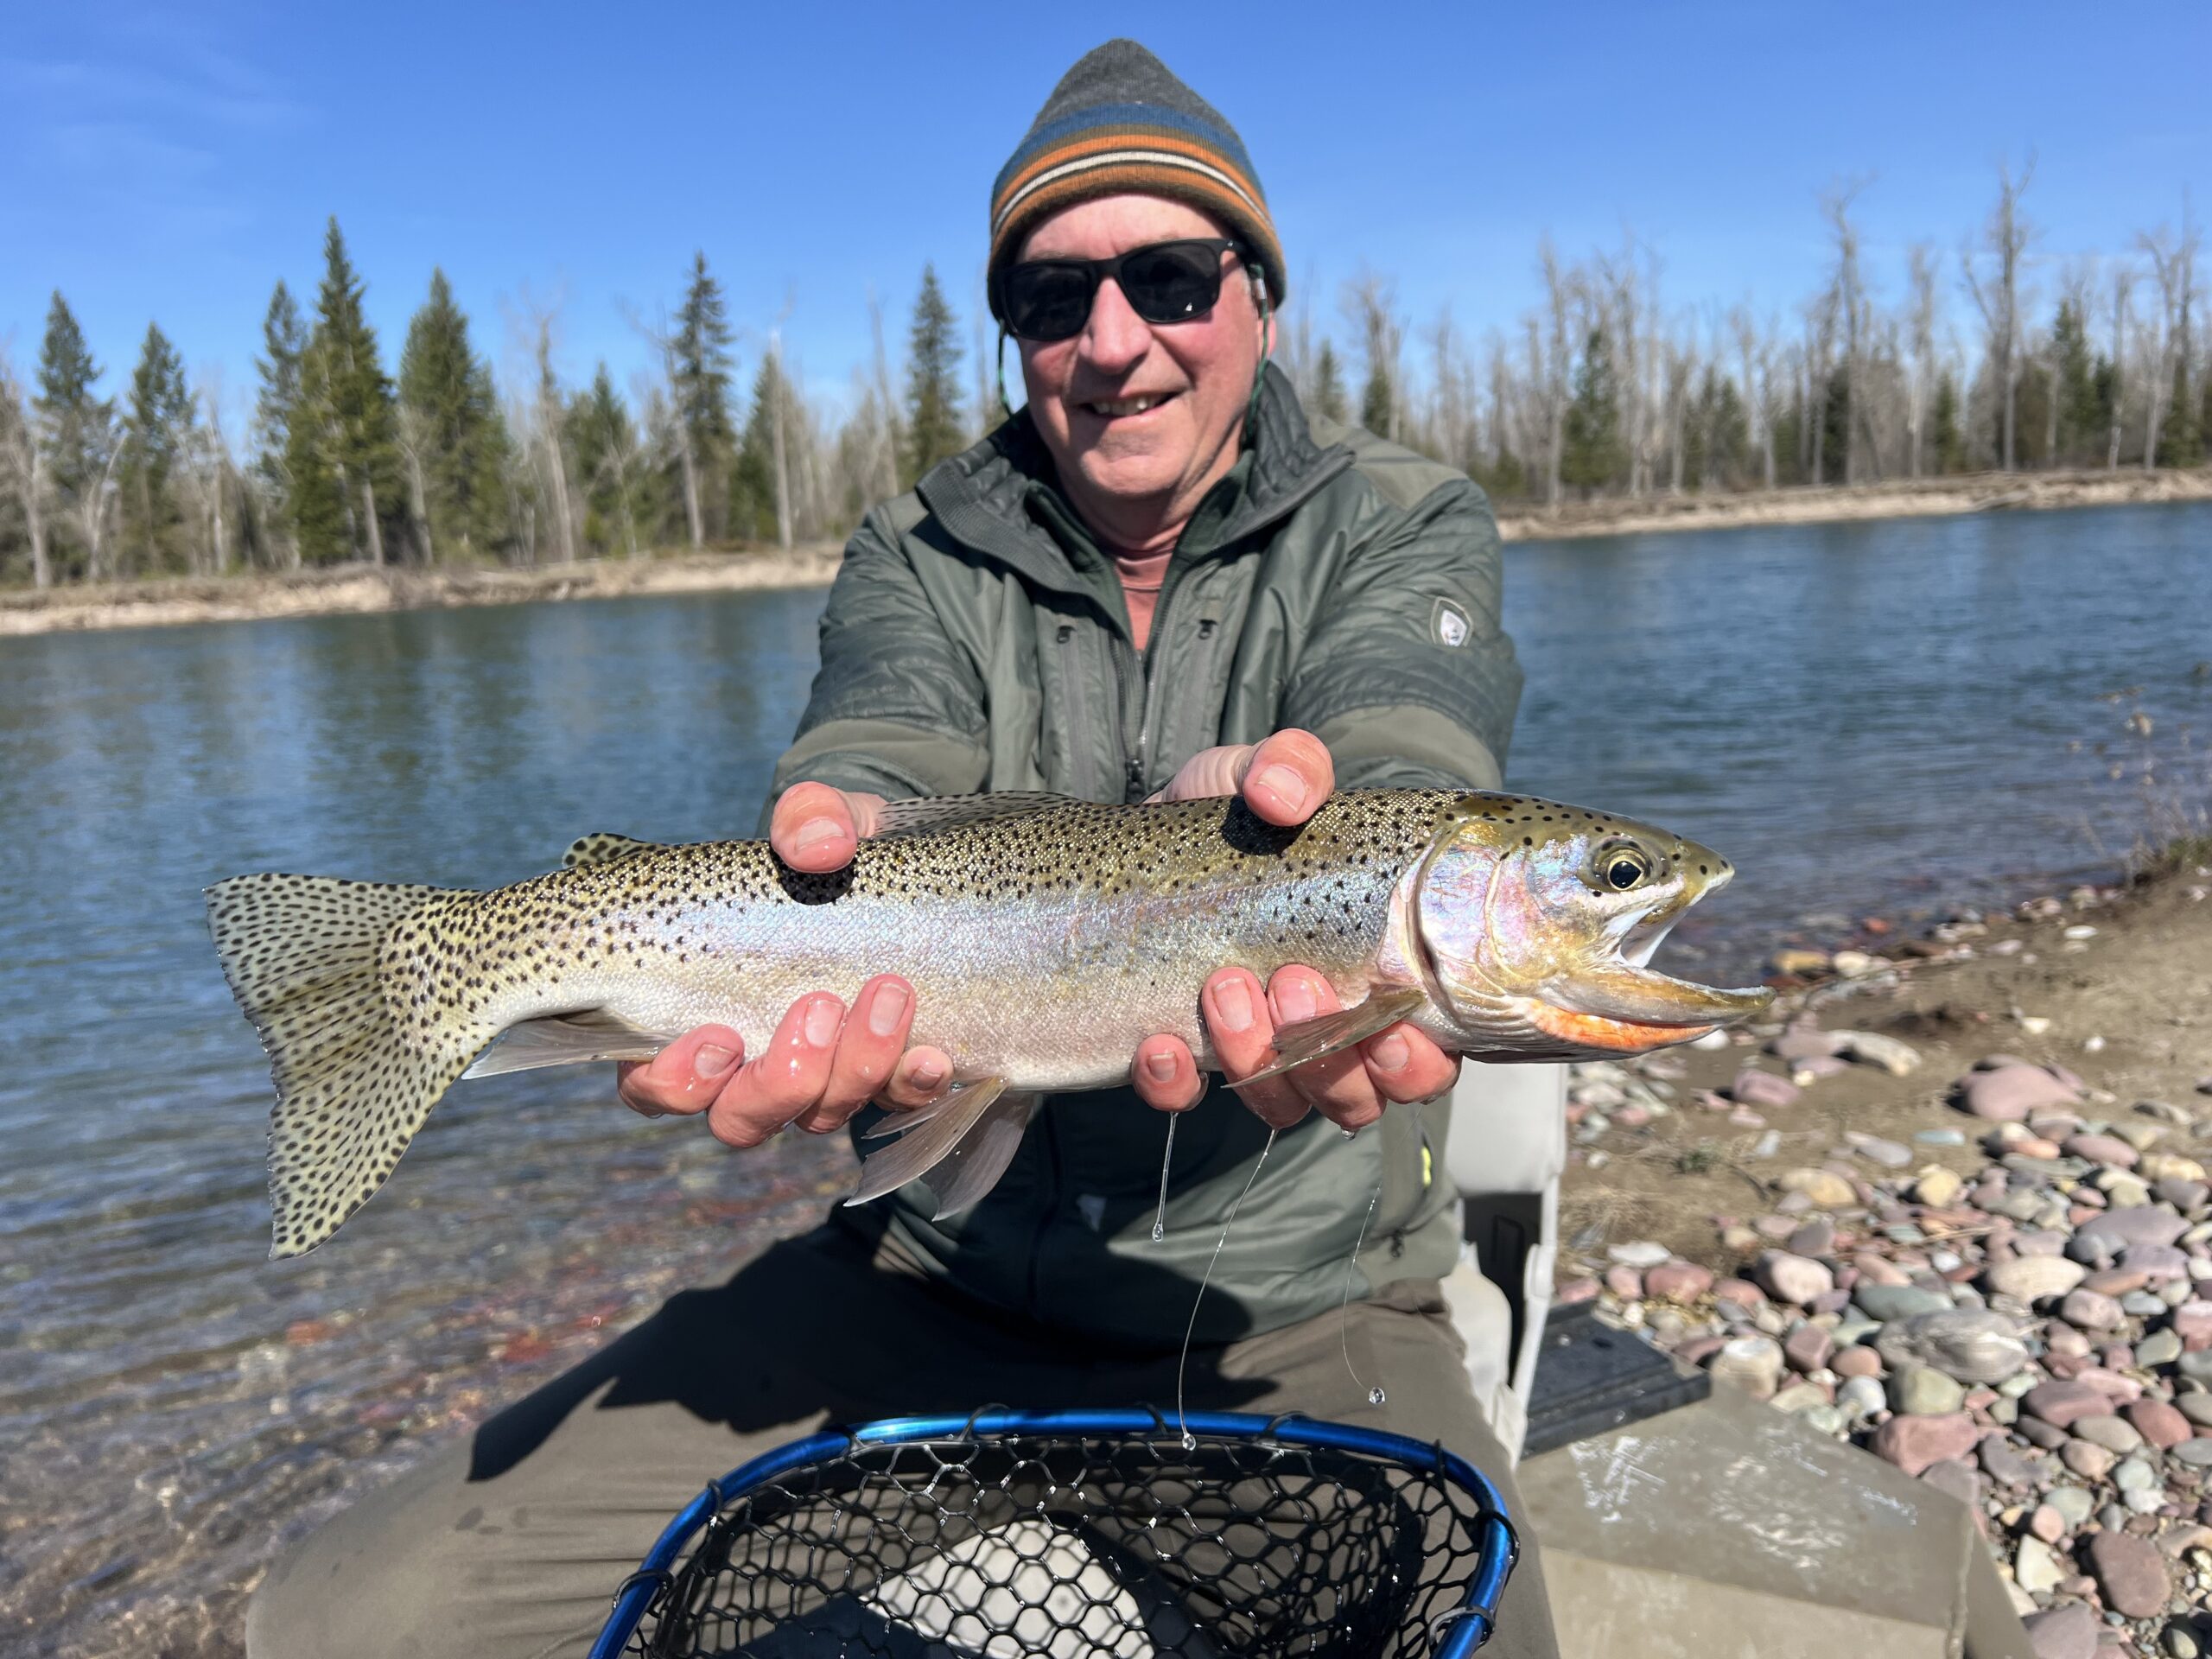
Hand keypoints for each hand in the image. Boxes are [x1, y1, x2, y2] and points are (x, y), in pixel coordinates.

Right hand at [616, 782, 949, 1143]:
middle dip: (780, 1080)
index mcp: (695, 1011)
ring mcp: (821, 1078)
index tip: (719, 1037)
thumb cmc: (833, 851)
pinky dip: (912, 1086)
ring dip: (854, 1068)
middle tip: (818, 1006)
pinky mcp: (886, 1076)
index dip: (674, 1081)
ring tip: (889, 995)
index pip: (653, 1081)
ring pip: (817, 1116)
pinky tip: (935, 1053)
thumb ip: (809, 819)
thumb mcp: (820, 821)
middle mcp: (751, 1062)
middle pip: (738, 1117)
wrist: (910, 870)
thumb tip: (821, 846)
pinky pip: (896, 1106)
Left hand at [1129, 729, 1459, 1125]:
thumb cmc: (1230, 823)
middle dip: (1332, 1057)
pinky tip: (1158, 1043)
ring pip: (1282, 1105)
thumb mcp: (1260, 778)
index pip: (1427, 1056)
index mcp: (1375, 980)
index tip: (1386, 1012)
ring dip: (1256, 1060)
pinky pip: (1185, 1102)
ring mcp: (1253, 1055)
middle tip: (1290, 981)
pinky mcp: (1180, 1062)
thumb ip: (1288, 767)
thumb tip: (1285, 793)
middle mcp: (1325, 1035)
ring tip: (1220, 986)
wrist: (1134, 851)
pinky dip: (1175, 1084)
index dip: (1416, 1059)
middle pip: (1360, 1095)